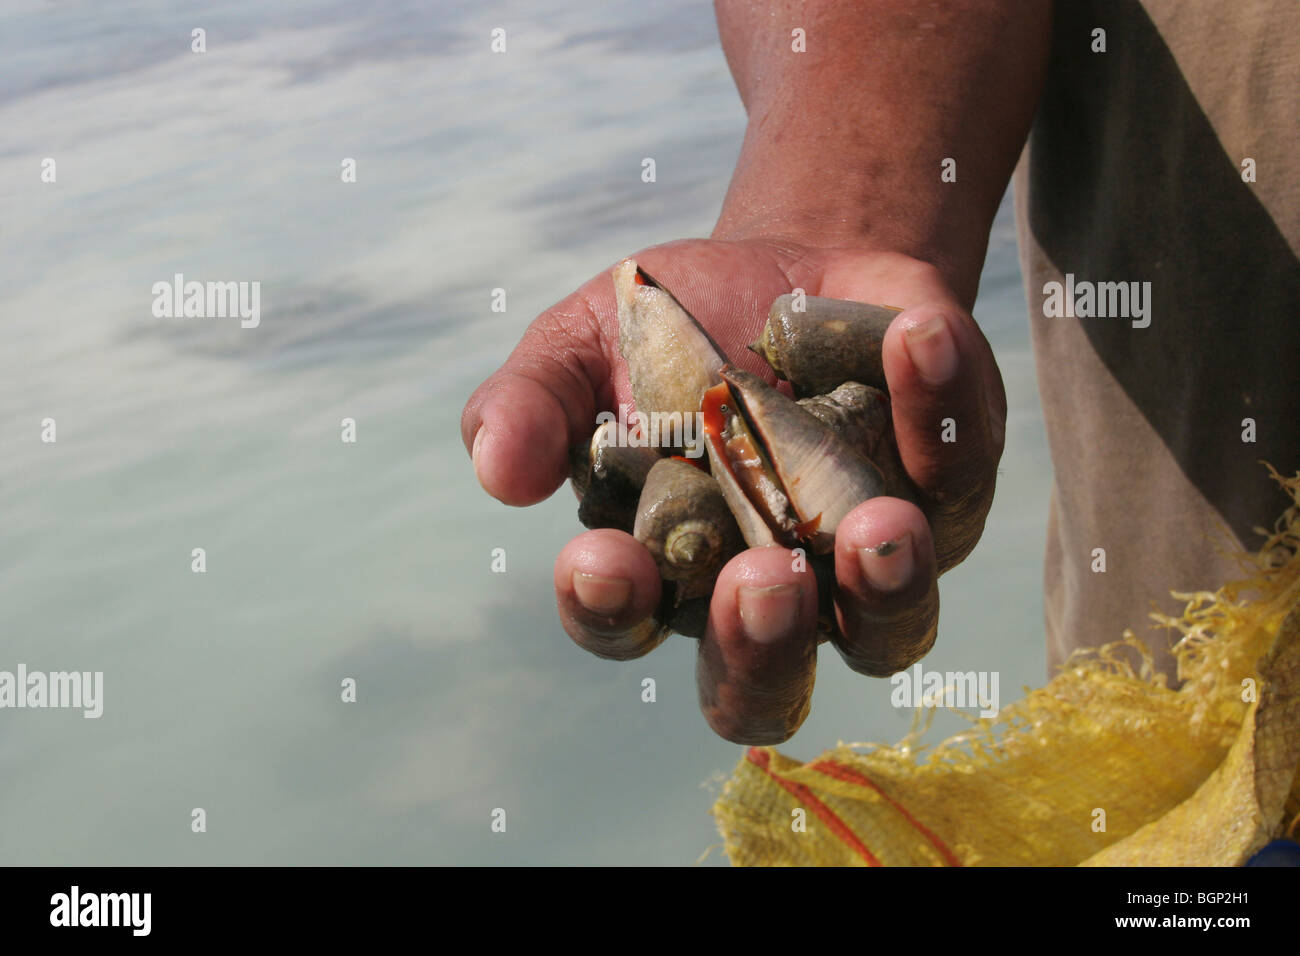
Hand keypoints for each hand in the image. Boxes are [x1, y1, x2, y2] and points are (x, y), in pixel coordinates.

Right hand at [461, 237, 1005, 743]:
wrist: (782, 268)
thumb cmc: (669, 330)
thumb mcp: (582, 349)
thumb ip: (532, 406)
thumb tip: (498, 470)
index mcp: (662, 571)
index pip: (628, 625)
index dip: (611, 610)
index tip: (603, 561)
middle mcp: (768, 592)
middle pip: (767, 683)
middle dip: (765, 647)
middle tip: (763, 580)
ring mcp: (863, 560)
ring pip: (890, 629)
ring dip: (887, 587)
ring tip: (878, 524)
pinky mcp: (947, 492)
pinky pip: (960, 480)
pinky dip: (944, 414)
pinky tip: (916, 339)